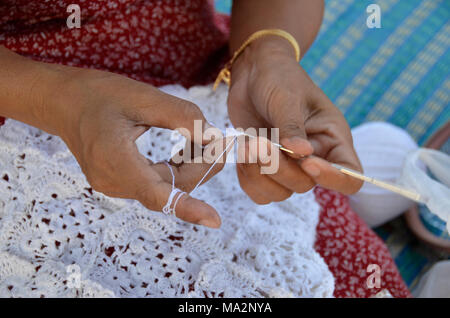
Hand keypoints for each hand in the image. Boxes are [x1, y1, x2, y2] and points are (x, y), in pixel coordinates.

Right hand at [39, 68, 222, 227]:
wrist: (63, 101)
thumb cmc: (99, 94)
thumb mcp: (144, 97)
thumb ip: (182, 117)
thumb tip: (214, 137)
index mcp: (116, 162)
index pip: (158, 196)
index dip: (188, 209)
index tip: (215, 220)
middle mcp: (114, 182)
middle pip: (170, 189)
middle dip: (201, 167)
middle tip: (221, 141)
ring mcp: (114, 185)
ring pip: (165, 188)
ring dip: (190, 168)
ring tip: (205, 140)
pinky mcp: (117, 181)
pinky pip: (155, 184)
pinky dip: (176, 169)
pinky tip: (187, 150)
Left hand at [227, 37, 362, 203]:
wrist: (253, 72)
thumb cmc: (279, 77)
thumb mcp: (287, 97)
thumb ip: (292, 127)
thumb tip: (302, 155)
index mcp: (332, 138)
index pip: (350, 174)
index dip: (333, 177)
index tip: (307, 161)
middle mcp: (314, 157)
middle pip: (305, 185)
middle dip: (278, 168)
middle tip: (259, 142)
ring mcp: (288, 165)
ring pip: (280, 192)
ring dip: (258, 174)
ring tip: (247, 145)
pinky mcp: (265, 168)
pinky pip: (259, 191)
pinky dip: (247, 177)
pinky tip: (242, 151)